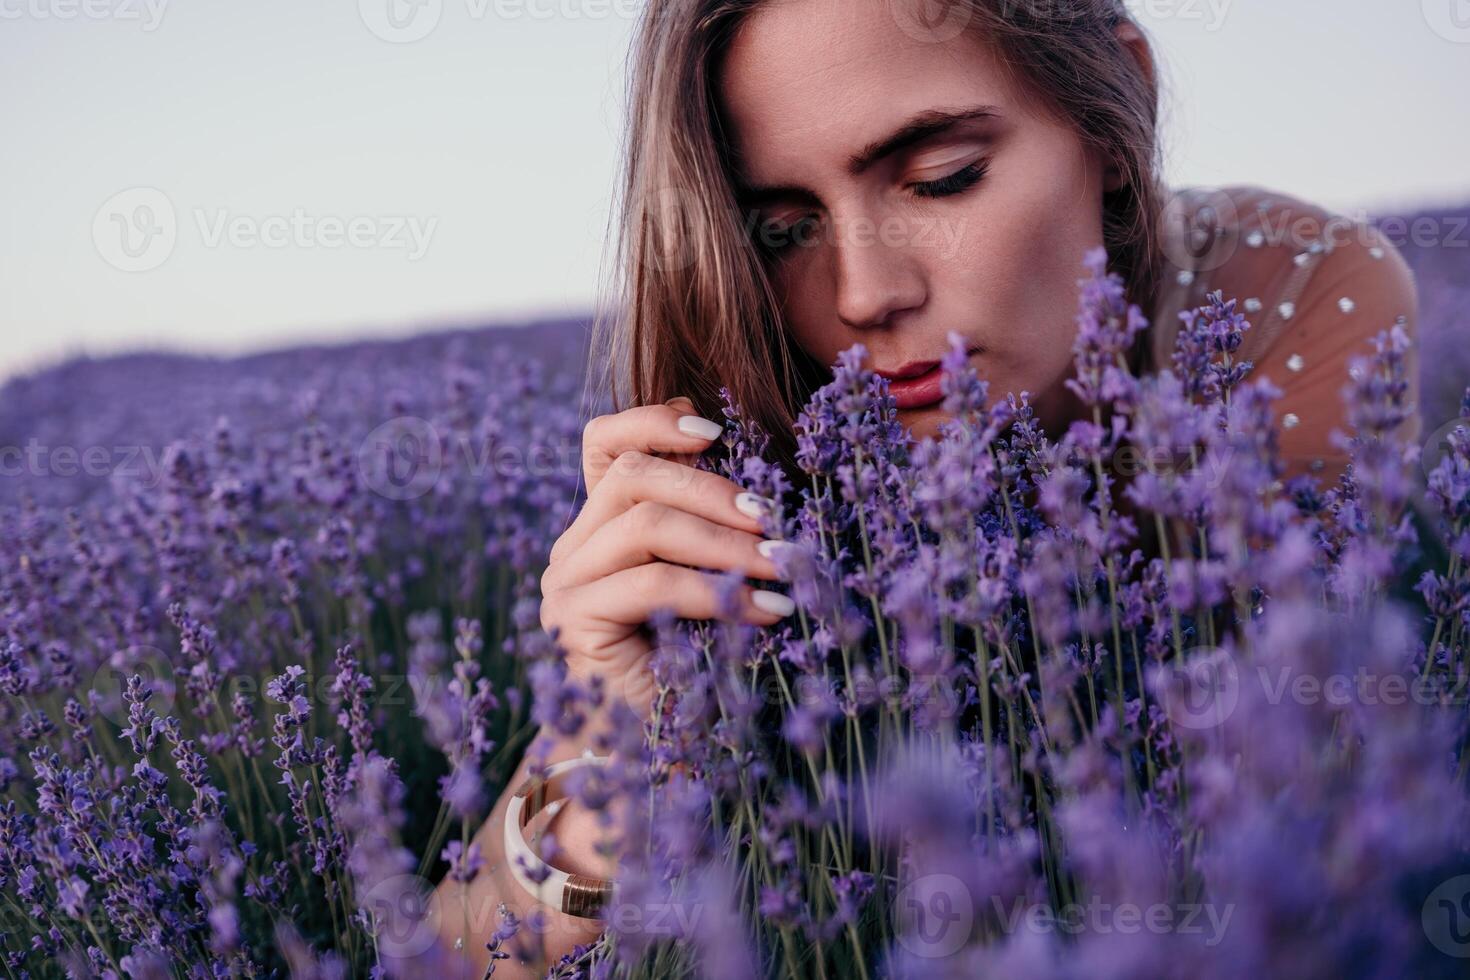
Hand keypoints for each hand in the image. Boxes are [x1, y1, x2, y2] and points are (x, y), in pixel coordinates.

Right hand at [538, 396, 795, 723]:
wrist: (654, 761)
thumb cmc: (696, 670)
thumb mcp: (710, 584)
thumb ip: (713, 533)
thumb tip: (769, 486)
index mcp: (600, 526)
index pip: (604, 443)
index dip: (655, 421)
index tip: (717, 430)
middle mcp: (573, 547)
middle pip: (634, 474)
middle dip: (714, 487)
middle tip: (776, 518)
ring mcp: (566, 583)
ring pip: (645, 521)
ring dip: (726, 539)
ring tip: (784, 563)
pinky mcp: (573, 622)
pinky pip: (650, 582)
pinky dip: (718, 590)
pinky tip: (768, 610)